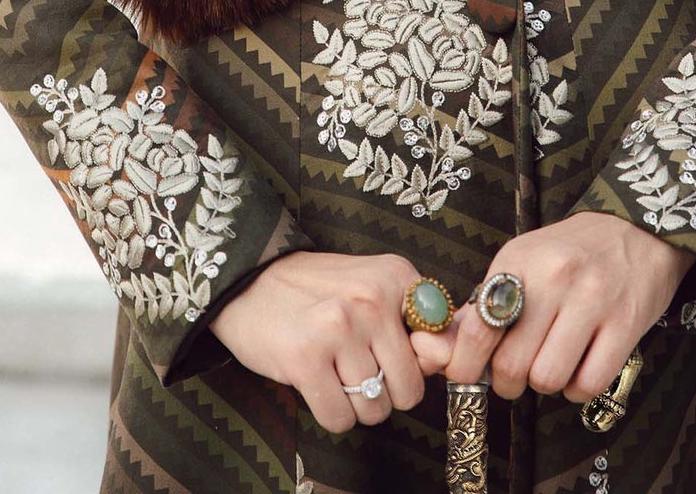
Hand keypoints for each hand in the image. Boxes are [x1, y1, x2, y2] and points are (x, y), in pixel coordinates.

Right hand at [209, 250, 427, 433]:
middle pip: (409, 389)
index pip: (439, 345)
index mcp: (395, 277)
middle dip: (387, 392)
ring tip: (335, 371)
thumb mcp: (373, 289)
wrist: (250, 281)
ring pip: (376, 409)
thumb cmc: (319, 293)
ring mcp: (338, 328)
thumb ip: (416, 325)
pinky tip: (317, 383)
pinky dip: (331, 413)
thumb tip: (445, 361)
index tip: (396, 355)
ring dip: (357, 405)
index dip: (420, 363)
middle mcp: (371, 299)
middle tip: (358, 367)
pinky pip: (340, 419)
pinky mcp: (306, 358)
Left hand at [408, 213, 693, 402]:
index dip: (465, 366)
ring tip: (551, 364)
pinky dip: (577, 389)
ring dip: (545, 384)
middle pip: (512, 364)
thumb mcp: (524, 258)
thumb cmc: (572, 250)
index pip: (478, 329)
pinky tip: (578, 368)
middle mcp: (554, 278)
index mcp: (519, 261)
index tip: (466, 376)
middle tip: (515, 374)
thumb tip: (451, 348)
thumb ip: (489, 300)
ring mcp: (592, 301)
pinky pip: (588, 384)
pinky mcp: (625, 324)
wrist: (637, 229)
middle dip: (507, 381)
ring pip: (548, 379)